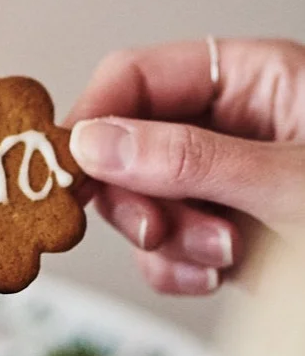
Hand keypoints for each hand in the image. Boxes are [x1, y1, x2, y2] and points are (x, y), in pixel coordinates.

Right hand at [67, 39, 304, 294]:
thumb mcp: (285, 182)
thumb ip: (191, 159)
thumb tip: (95, 144)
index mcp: (252, 80)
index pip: (139, 77)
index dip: (96, 117)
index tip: (71, 168)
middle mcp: (231, 126)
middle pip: (127, 145)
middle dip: (139, 198)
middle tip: (158, 229)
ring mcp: (224, 183)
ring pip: (139, 204)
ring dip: (166, 241)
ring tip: (223, 256)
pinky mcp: (222, 233)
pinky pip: (161, 249)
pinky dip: (177, 270)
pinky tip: (218, 279)